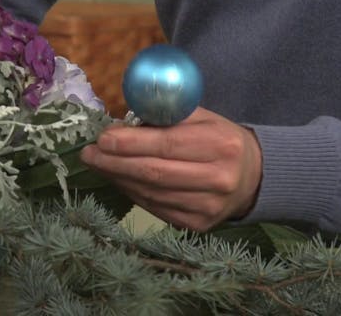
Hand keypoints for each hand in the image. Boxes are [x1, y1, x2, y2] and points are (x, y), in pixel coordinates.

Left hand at [80, 107, 261, 230]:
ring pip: (151, 193)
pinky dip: (131, 192)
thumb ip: (165, 115)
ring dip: (118, 178)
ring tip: (98, 164)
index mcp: (221, 145)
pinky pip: (154, 208)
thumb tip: (120, 122)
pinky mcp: (197, 225)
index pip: (167, 145)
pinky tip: (118, 179)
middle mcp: (218, 179)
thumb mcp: (201, 117)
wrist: (251, 177)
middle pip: (154, 172)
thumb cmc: (218, 139)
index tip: (102, 138)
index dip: (130, 143)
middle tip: (89, 153)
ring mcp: (208, 207)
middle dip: (115, 162)